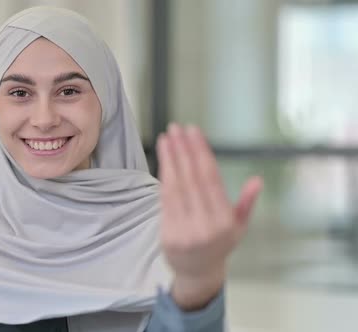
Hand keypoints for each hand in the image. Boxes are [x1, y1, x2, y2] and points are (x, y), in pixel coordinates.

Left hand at [157, 124, 262, 309]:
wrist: (198, 273)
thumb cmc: (219, 244)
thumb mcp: (239, 227)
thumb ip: (246, 204)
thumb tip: (258, 181)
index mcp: (225, 221)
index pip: (211, 178)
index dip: (201, 152)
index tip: (194, 132)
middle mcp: (207, 225)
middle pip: (192, 179)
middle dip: (183, 150)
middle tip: (177, 128)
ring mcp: (186, 230)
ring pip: (176, 187)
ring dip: (170, 159)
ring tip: (167, 138)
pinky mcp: (169, 233)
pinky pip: (165, 200)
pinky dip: (164, 177)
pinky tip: (163, 159)